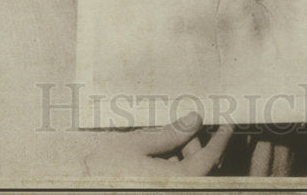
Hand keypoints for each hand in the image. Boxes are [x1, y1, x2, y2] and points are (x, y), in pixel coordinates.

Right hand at [83, 112, 232, 176]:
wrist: (78, 185)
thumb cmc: (103, 168)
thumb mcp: (136, 144)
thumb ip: (169, 134)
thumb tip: (195, 119)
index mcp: (173, 182)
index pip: (207, 162)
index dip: (220, 141)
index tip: (228, 125)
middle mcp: (173, 189)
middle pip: (196, 169)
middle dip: (194, 146)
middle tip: (189, 124)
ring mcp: (164, 189)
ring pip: (184, 174)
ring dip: (181, 157)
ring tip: (167, 138)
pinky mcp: (154, 187)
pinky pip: (170, 179)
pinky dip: (170, 167)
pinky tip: (157, 153)